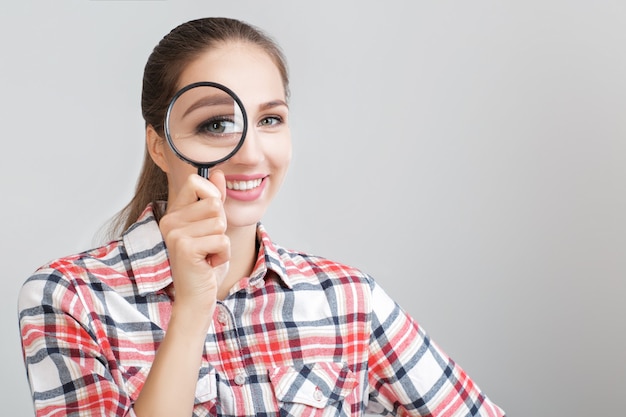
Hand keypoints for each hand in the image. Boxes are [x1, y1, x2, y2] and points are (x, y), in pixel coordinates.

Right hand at [158, 170, 229, 317]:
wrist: (197, 297)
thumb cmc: (206, 263)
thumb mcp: (214, 228)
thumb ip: (215, 200)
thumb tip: (218, 173)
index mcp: (175, 213)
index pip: (197, 182)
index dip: (213, 196)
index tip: (211, 219)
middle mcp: (170, 221)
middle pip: (215, 204)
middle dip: (221, 226)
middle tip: (209, 244)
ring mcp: (175, 233)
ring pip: (220, 222)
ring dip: (222, 242)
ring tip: (208, 255)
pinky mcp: (185, 247)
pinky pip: (222, 240)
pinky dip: (223, 254)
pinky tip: (208, 264)